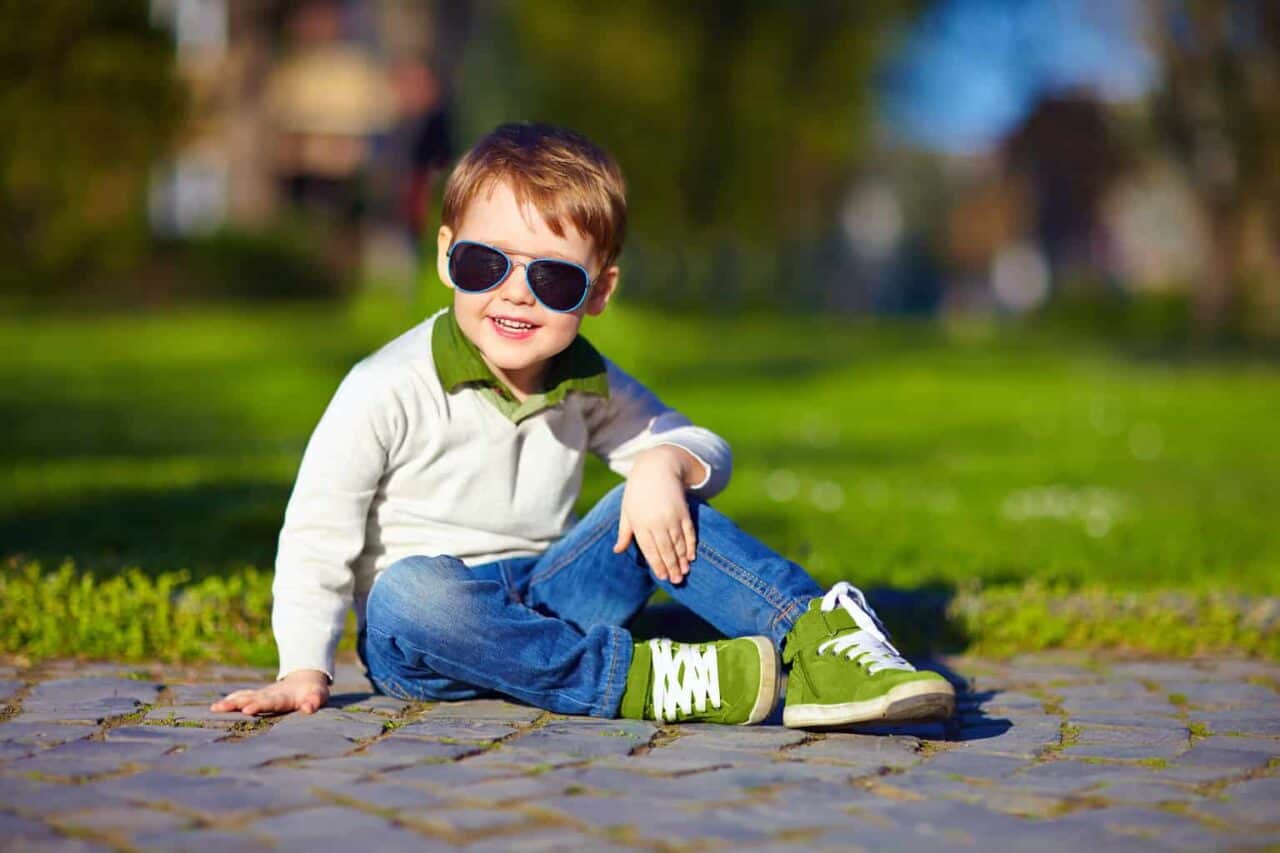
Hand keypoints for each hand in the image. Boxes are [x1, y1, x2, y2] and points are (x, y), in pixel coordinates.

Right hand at [210, 669, 329, 715]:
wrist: (306, 678)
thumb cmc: (313, 691)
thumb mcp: (319, 695)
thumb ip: (314, 701)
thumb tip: (309, 709)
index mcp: (285, 696)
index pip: (270, 701)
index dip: (259, 705)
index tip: (247, 709)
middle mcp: (270, 694)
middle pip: (252, 698)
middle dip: (238, 703)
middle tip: (222, 707)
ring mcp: (263, 694)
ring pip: (244, 696)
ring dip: (230, 702)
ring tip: (215, 707)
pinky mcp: (258, 696)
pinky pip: (243, 696)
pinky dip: (231, 699)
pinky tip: (217, 706)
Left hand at [613, 446, 703, 582]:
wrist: (656, 467)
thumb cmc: (637, 492)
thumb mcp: (626, 510)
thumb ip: (624, 532)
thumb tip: (617, 550)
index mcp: (640, 523)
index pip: (650, 550)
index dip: (657, 564)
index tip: (662, 577)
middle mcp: (656, 522)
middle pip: (665, 549)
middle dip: (671, 567)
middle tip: (677, 581)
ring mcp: (671, 516)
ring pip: (678, 543)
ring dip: (682, 559)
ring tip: (684, 573)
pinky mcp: (683, 511)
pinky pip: (689, 532)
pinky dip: (691, 545)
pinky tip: (691, 556)